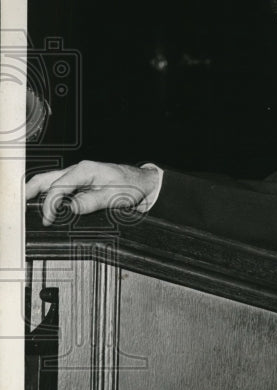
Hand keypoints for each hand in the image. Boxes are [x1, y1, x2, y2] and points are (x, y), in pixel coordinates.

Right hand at [25, 161, 159, 223]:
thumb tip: (72, 207)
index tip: (48, 219)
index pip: (58, 187)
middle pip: (47, 178)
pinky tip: (45, 204)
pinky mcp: (81, 182)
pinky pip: (60, 186)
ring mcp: (78, 175)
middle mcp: (79, 170)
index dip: (50, 205)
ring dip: (38, 192)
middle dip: (31, 190)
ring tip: (27, 205)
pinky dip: (49, 194)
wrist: (143, 183)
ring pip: (50, 181)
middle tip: (21, 205)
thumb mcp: (114, 197)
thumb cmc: (131, 186)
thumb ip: (92, 202)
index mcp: (85, 170)